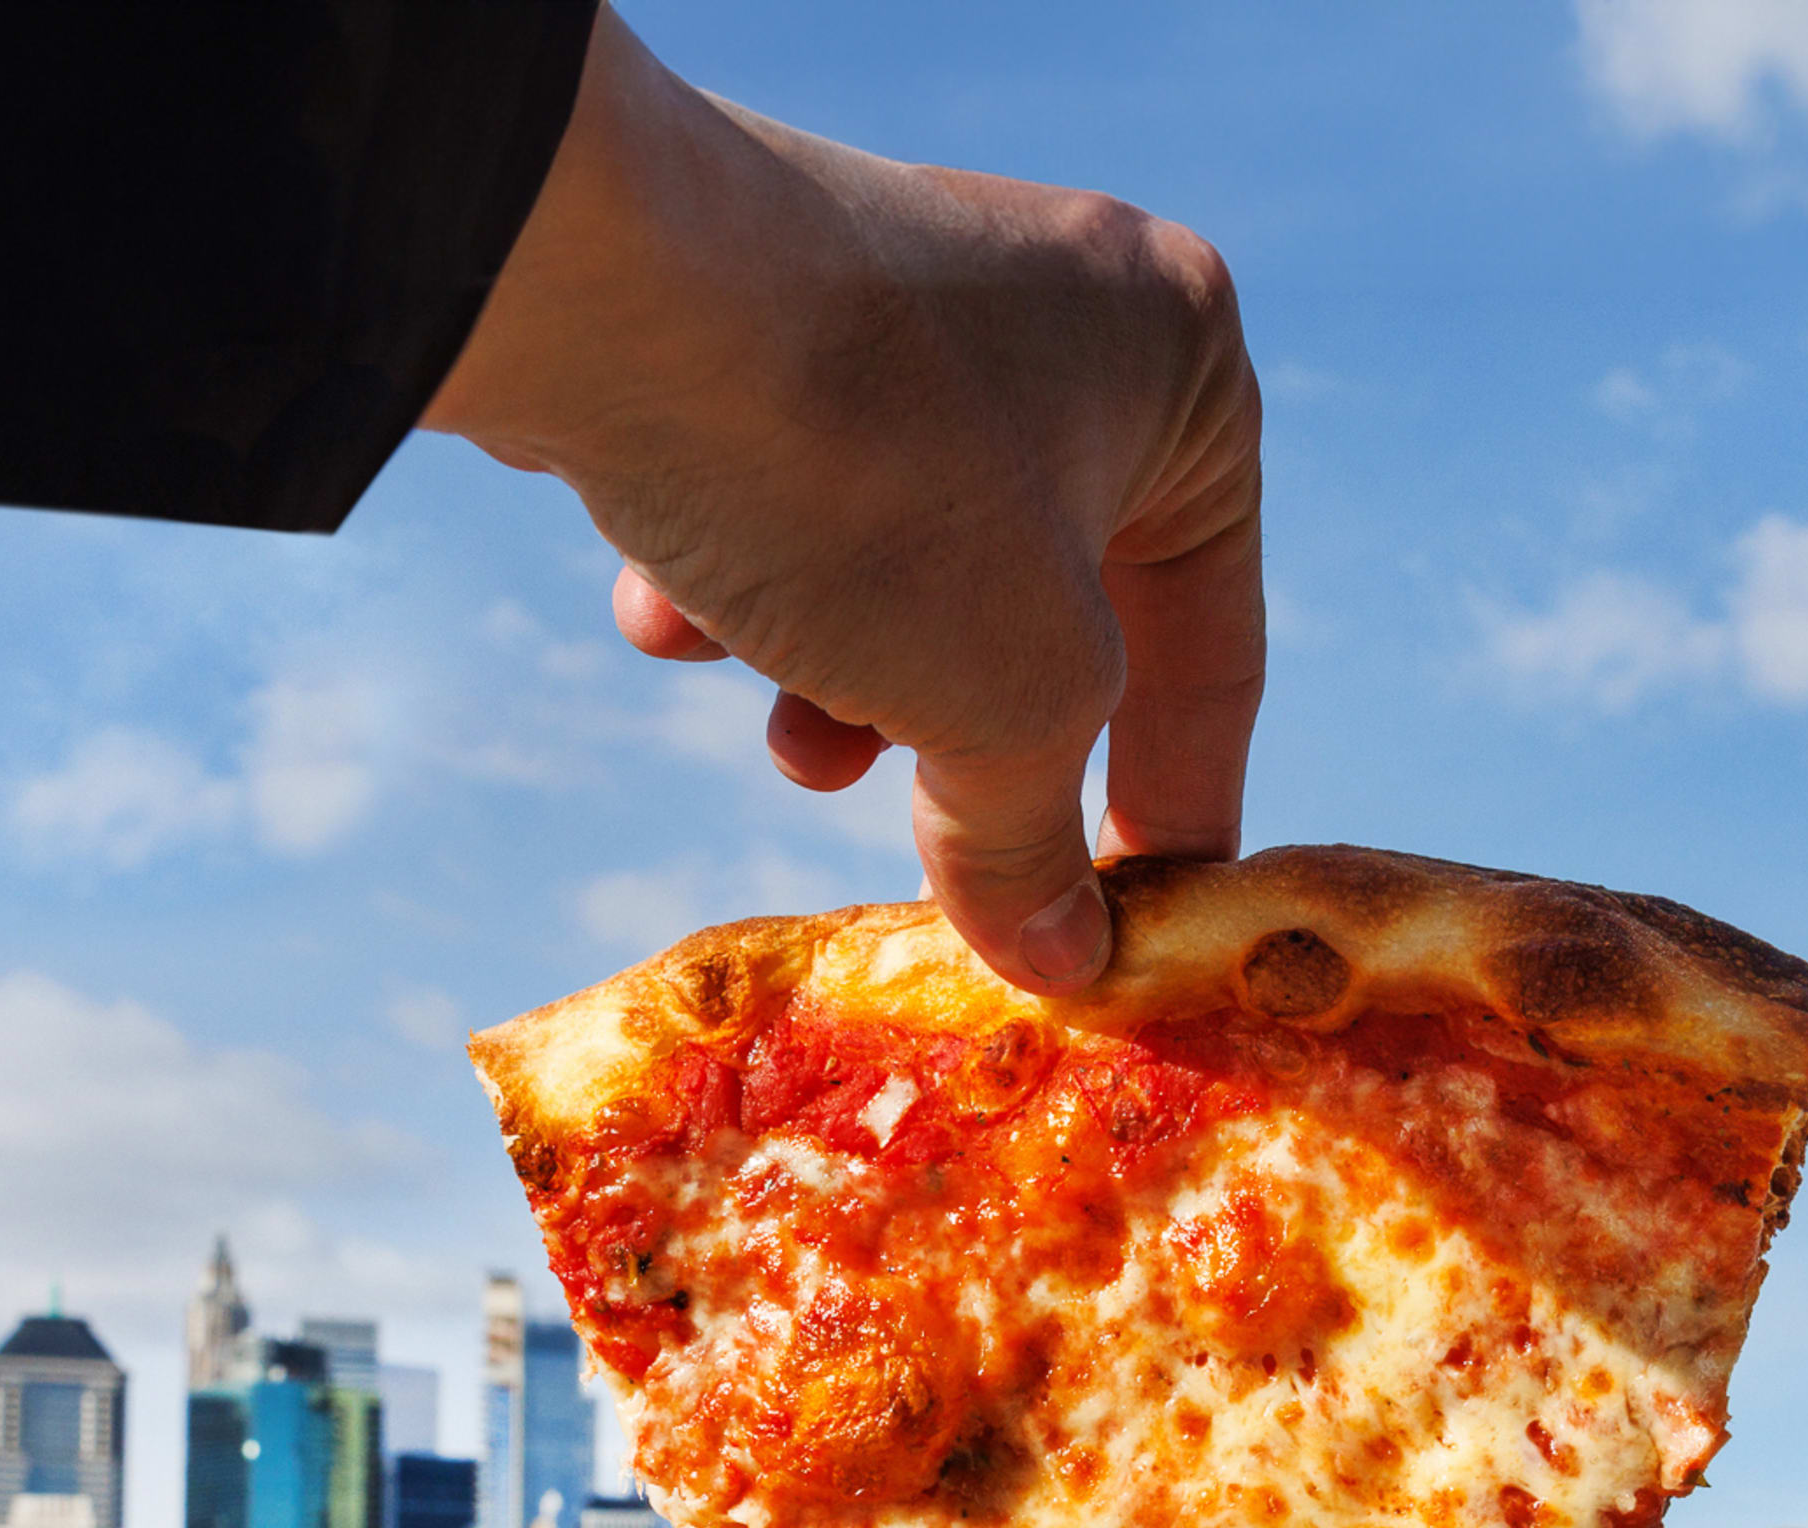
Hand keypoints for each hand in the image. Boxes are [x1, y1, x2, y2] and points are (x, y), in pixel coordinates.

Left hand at [420, 10, 1263, 994]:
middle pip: (1046, 616)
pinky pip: (790, 498)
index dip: (1178, 809)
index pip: (1213, 642)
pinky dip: (745, 584)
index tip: (1140, 932)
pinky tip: (671, 612)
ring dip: (845, 681)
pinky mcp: (752, 320)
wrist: (594, 289)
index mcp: (1182, 368)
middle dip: (965, 745)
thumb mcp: (1001, 702)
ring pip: (910, 571)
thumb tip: (1057, 959)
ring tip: (786, 727)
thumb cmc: (872, 485)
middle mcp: (1057, 313)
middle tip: (930, 857)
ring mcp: (897, 307)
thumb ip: (1034, 843)